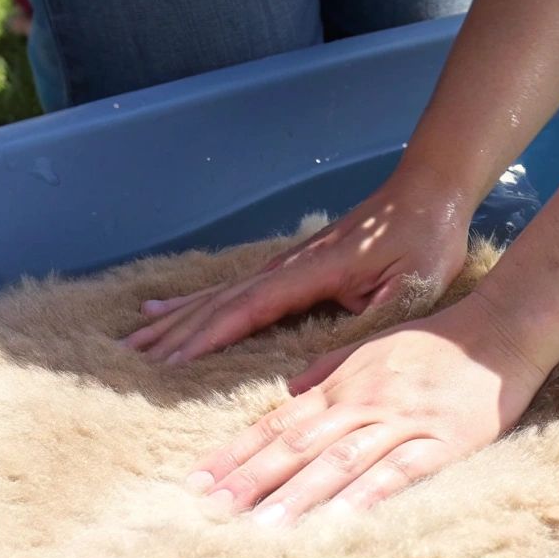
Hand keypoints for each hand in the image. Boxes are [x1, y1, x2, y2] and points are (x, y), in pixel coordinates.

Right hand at [122, 176, 471, 362]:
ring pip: (218, 295)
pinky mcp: (288, 267)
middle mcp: (285, 266)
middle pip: (219, 302)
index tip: (172, 361)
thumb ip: (369, 318)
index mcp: (310, 273)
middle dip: (174, 333)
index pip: (248, 308)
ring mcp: (282, 264)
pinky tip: (168, 308)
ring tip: (133, 339)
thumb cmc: (423, 243)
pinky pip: (232, 289)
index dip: (209, 336)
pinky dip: (195, 302)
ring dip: (175, 319)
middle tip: (131, 359)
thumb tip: (327, 355)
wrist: (427, 196)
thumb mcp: (410, 287)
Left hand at [183, 294, 552, 524]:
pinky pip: (400, 471)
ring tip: (263, 526)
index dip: (236, 453)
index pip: (276, 423)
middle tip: (212, 510)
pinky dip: (369, 495)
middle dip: (251, 480)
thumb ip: (326, 374)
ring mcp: (400, 422)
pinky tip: (343, 520)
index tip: (197, 482)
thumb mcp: (369, 350)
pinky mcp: (441, 442)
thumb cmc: (434, 343)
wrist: (498, 331)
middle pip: (297, 446)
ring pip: (340, 461)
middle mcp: (361, 402)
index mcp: (340, 385)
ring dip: (299, 495)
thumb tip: (287, 398)